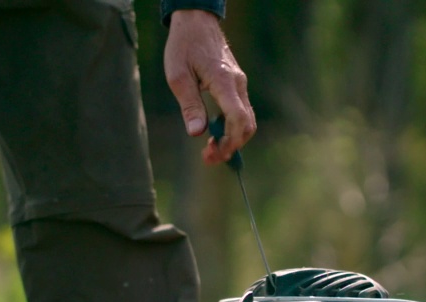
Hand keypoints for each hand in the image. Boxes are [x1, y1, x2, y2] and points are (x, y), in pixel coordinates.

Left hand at [164, 9, 255, 164]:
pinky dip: (232, 127)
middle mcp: (238, 84)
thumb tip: (197, 133)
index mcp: (224, 82)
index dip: (229, 142)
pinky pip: (241, 111)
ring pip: (247, 120)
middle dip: (232, 146)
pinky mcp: (236, 84)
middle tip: (208, 157)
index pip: (238, 119)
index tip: (212, 154)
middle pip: (247, 125)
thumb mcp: (178, 76)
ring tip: (211, 147)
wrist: (196, 22)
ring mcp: (240, 84)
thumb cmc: (184, 46)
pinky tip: (215, 131)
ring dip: (232, 138)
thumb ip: (189, 105)